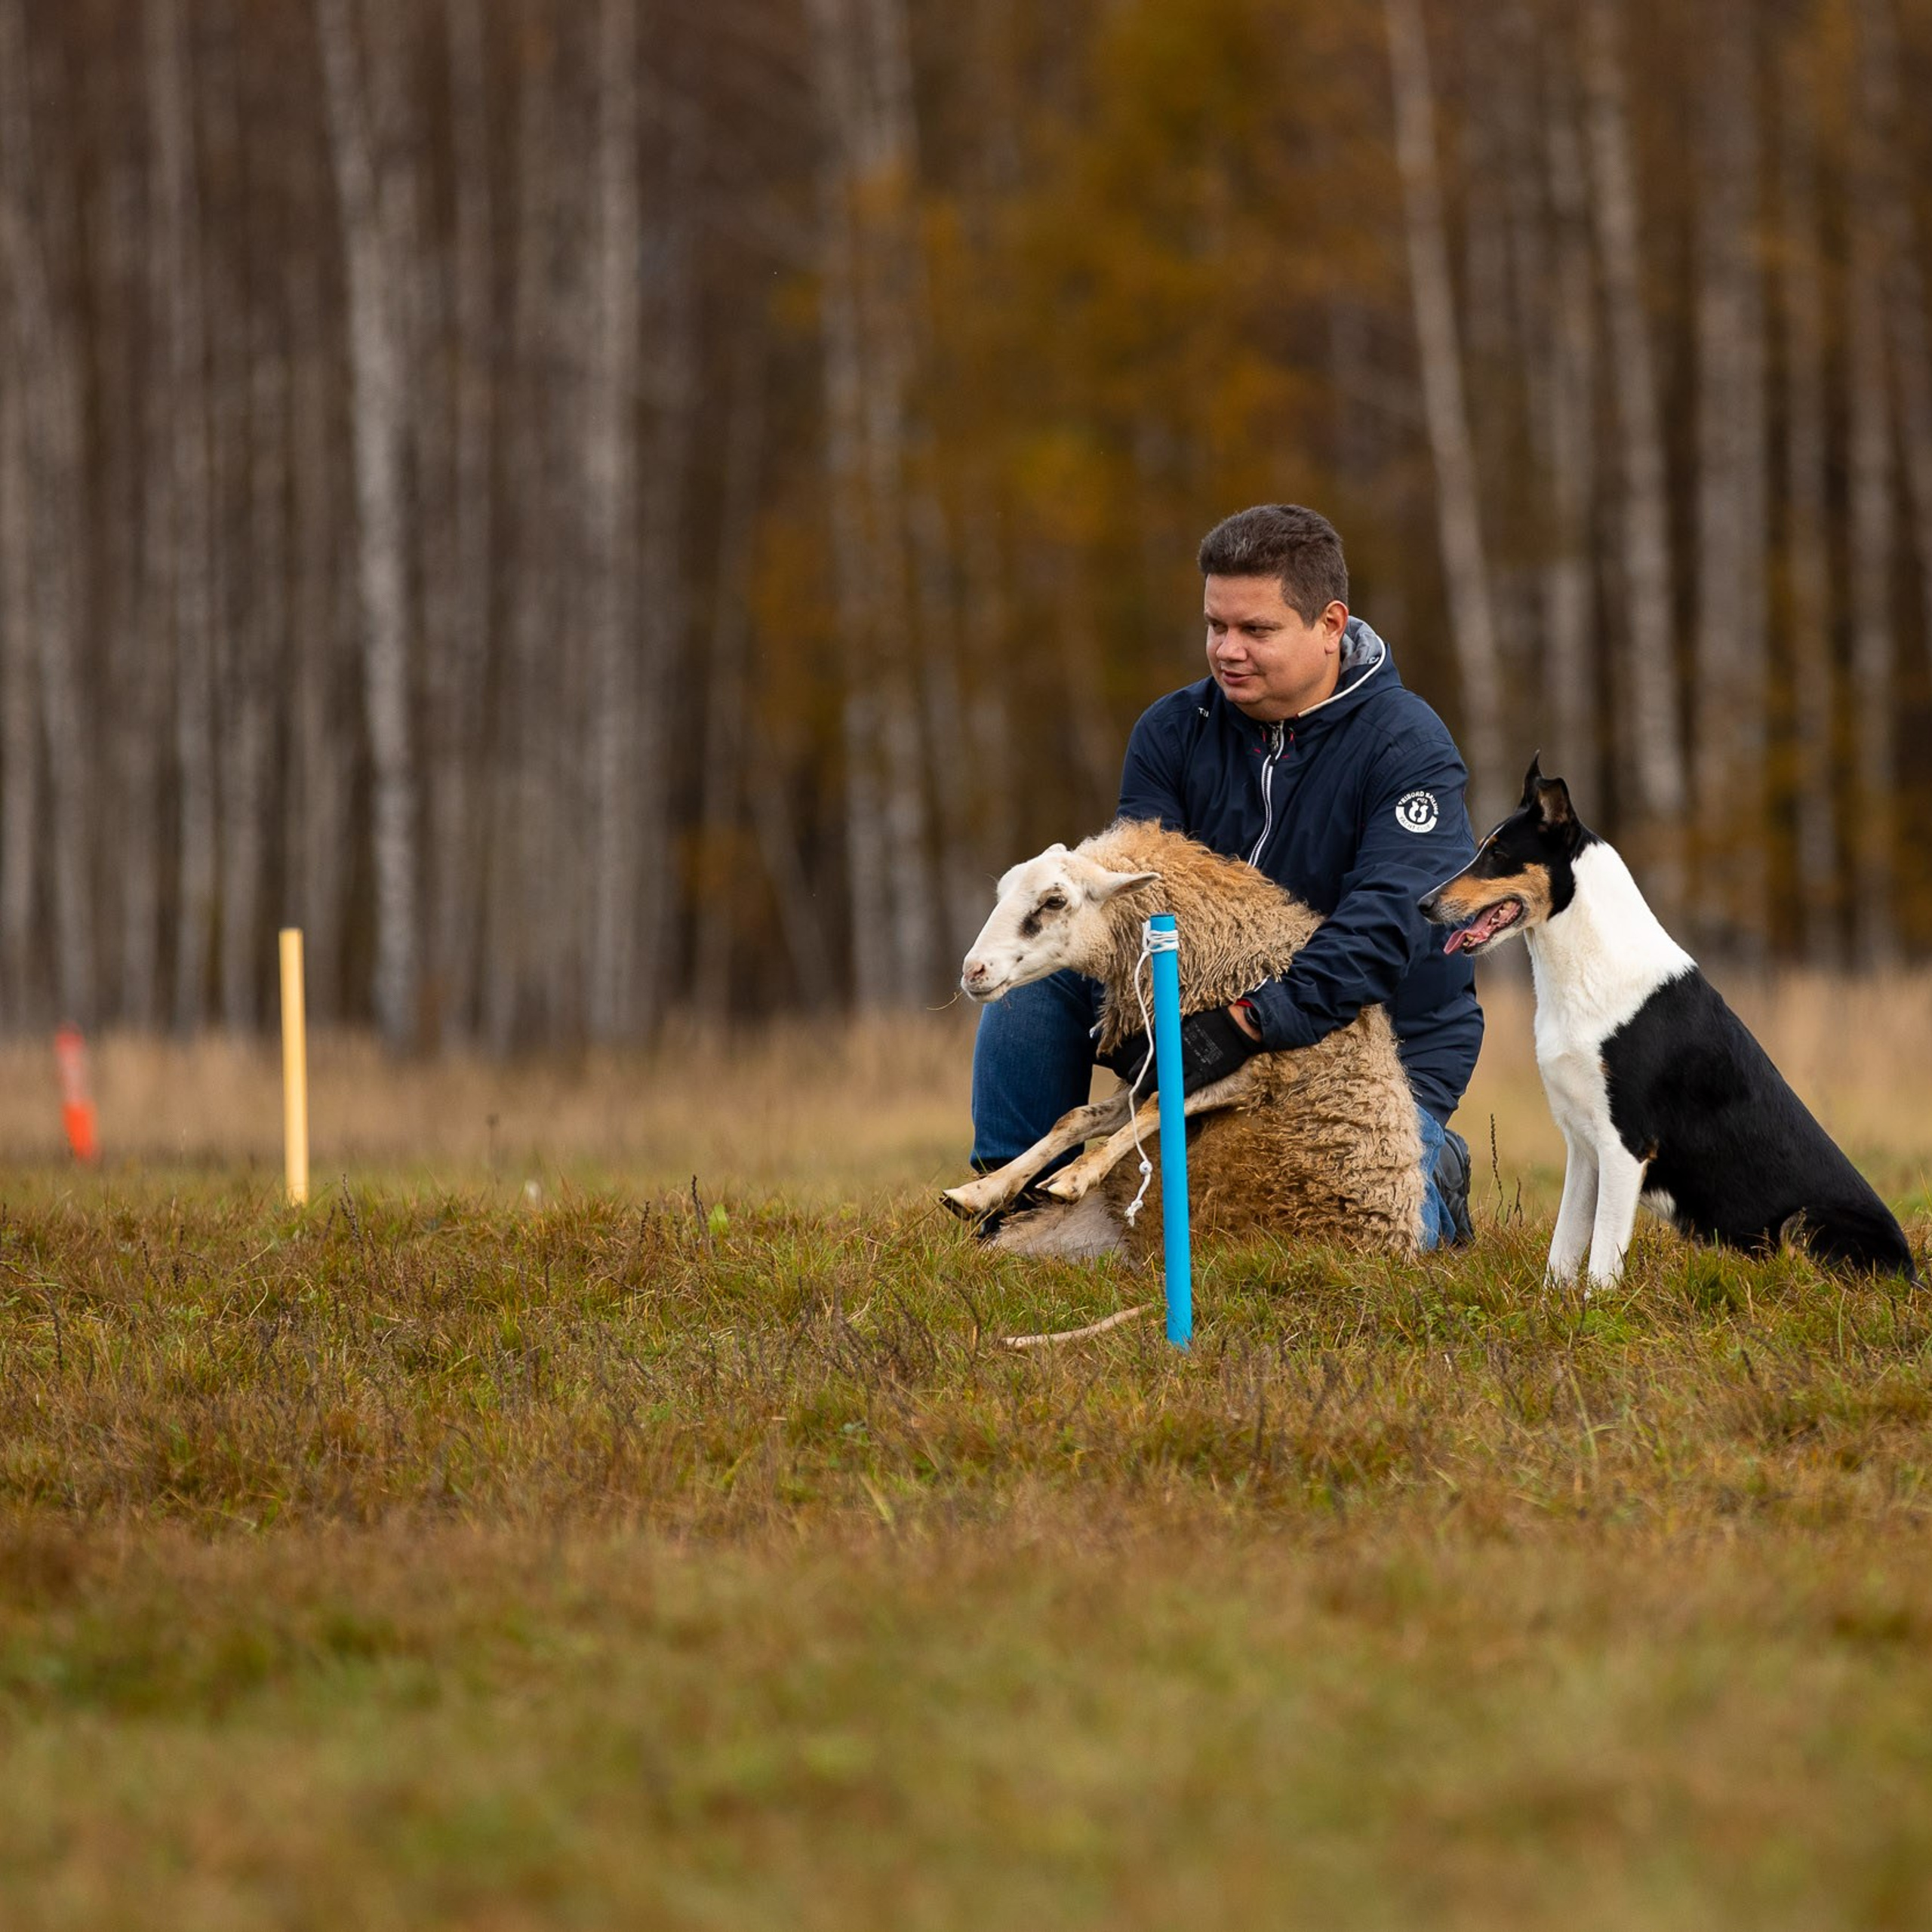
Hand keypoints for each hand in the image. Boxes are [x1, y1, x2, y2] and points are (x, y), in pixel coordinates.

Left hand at [1097, 1004, 1262, 1099]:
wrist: (1235, 1025)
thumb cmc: (1211, 1021)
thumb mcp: (1184, 1022)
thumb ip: (1169, 1033)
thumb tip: (1154, 1036)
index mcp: (1170, 1040)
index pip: (1146, 1059)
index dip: (1136, 1070)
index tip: (1130, 1076)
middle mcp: (1176, 1054)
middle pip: (1152, 1074)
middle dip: (1142, 1085)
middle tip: (1138, 1093)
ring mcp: (1190, 1065)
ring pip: (1166, 1083)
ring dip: (1155, 1092)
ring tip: (1148, 1099)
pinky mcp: (1204, 1074)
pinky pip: (1186, 1088)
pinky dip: (1176, 1096)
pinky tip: (1169, 1102)